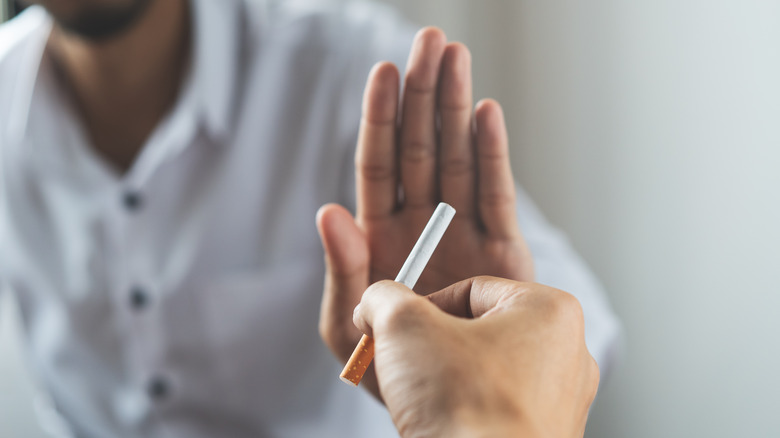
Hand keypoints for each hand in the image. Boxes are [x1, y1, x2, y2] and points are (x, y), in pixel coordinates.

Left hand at [317, 27, 533, 397]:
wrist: (442, 405)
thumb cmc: (383, 367)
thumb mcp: (344, 323)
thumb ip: (339, 268)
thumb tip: (330, 210)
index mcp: (380, 234)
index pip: (379, 162)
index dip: (380, 117)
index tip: (383, 71)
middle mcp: (422, 223)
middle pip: (421, 147)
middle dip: (423, 94)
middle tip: (429, 41)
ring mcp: (461, 233)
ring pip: (459, 158)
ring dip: (457, 107)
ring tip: (455, 58)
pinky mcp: (499, 253)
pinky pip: (494, 195)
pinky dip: (492, 155)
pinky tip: (486, 112)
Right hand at [353, 277, 599, 437]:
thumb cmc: (464, 405)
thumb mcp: (404, 327)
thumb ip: (385, 298)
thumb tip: (376, 301)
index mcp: (550, 310)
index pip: (470, 289)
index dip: (421, 307)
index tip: (396, 328)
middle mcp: (569, 354)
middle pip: (480, 331)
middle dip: (434, 345)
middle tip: (404, 362)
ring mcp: (562, 402)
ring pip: (488, 372)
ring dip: (448, 379)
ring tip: (424, 398)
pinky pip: (497, 411)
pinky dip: (467, 413)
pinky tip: (444, 424)